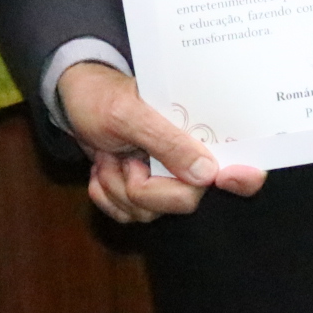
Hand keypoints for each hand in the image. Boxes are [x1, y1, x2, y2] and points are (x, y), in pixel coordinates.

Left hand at [57, 61, 265, 221]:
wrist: (71, 101)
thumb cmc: (101, 97)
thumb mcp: (127, 113)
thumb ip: (166, 141)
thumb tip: (207, 174)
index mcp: (194, 132)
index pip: (236, 159)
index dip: (242, 177)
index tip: (226, 178)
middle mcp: (185, 159)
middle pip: (184, 199)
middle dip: (142, 186)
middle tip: (124, 156)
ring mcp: (162, 179)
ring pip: (149, 212)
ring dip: (116, 186)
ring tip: (107, 154)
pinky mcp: (140, 194)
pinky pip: (127, 216)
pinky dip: (105, 194)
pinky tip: (101, 167)